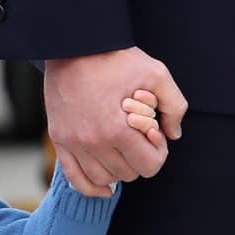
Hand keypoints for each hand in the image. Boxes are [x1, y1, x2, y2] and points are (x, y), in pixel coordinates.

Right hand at [45, 48, 187, 196]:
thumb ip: (175, 106)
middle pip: (127, 174)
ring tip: (121, 147)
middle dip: (138, 158)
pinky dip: (91, 187)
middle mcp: (93, 143)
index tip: (154, 135)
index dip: (158, 153)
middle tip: (138, 136)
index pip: (148, 166)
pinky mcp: (60, 140)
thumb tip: (174, 135)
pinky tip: (105, 187)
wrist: (74, 46)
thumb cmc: (117, 59)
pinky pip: (75, 179)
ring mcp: (73, 144)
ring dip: (118, 168)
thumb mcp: (157, 74)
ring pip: (103, 179)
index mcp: (118, 130)